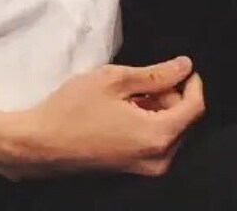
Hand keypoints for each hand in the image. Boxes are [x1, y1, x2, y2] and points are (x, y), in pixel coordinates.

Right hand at [0, 57, 204, 178]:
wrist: (42, 142)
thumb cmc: (73, 109)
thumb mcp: (113, 80)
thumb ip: (154, 73)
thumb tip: (183, 66)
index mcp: (159, 136)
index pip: (195, 107)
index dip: (191, 82)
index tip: (181, 67)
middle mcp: (160, 158)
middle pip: (183, 120)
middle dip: (169, 95)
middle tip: (141, 79)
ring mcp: (146, 168)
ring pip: (168, 131)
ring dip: (156, 109)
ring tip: (125, 94)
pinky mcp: (132, 169)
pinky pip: (153, 142)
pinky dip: (146, 123)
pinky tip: (121, 111)